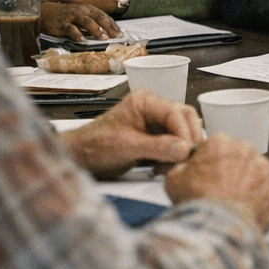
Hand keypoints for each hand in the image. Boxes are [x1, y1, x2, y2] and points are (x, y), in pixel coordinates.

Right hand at [40, 0, 120, 40]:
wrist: (46, 12)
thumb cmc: (66, 16)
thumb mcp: (81, 17)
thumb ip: (92, 24)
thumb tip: (106, 33)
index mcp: (88, 9)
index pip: (103, 16)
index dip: (112, 24)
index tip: (120, 33)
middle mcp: (81, 11)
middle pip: (98, 17)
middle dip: (108, 27)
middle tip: (115, 35)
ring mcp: (72, 16)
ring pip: (86, 21)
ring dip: (96, 29)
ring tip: (103, 37)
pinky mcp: (62, 23)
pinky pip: (71, 29)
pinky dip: (77, 34)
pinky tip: (83, 40)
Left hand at [61, 88, 202, 178]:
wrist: (80, 157)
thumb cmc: (95, 145)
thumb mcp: (127, 147)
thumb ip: (158, 147)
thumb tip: (184, 149)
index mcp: (144, 102)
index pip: (176, 112)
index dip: (185, 133)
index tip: (188, 151)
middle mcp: (152, 108)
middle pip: (184, 119)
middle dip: (188, 140)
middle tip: (188, 158)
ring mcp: (153, 123)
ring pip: (181, 132)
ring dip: (181, 149)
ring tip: (173, 165)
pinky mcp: (153, 137)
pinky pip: (173, 143)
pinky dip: (173, 156)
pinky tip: (165, 167)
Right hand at [164, 134, 268, 232]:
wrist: (220, 227)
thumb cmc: (198, 204)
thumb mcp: (174, 180)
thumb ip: (181, 166)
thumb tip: (182, 165)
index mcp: (220, 143)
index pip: (218, 146)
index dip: (213, 162)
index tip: (210, 175)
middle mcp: (245, 150)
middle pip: (240, 156)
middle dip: (233, 169)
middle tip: (223, 189)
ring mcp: (264, 167)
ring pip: (257, 170)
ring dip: (250, 181)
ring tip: (237, 200)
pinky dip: (263, 196)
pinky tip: (249, 206)